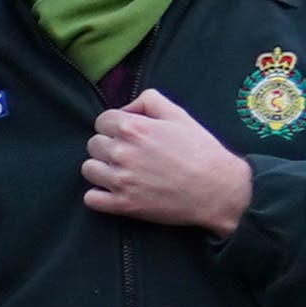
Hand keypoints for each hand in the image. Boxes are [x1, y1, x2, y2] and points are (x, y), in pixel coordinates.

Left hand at [80, 86, 251, 235]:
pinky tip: (113, 192)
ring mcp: (121, 180)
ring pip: (88, 169)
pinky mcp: (123, 205)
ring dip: (101, 169)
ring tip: (120, 172)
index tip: (128, 135)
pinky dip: (98, 196)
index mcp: (133, 128)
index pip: (101, 121)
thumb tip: (126, 109)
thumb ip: (148, 101)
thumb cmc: (200, 149)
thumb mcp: (178, 114)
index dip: (114, 126)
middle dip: (108, 147)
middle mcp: (122, 152)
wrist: (217, 189)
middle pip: (93, 144)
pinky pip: (91, 199)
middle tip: (128, 154)